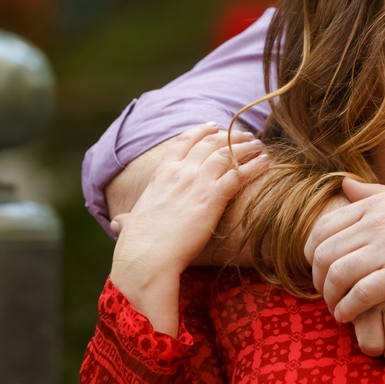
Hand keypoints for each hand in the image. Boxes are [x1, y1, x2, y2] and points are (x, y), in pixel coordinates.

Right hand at [110, 124, 264, 332]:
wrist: (148, 257)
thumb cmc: (138, 246)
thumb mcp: (130, 224)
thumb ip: (128, 220)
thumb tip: (118, 224)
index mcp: (161, 174)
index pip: (183, 142)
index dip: (200, 131)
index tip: (213, 126)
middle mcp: (180, 172)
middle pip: (210, 143)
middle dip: (230, 136)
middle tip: (244, 135)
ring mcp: (197, 182)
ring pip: (227, 154)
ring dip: (246, 147)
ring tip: (259, 146)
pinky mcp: (213, 197)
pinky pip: (239, 174)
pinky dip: (254, 166)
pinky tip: (265, 163)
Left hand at [304, 178, 384, 321]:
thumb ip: (376, 193)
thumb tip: (344, 184)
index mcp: (378, 205)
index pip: (324, 226)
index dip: (313, 253)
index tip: (320, 269)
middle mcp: (378, 223)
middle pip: (323, 253)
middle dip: (317, 278)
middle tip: (326, 293)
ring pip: (336, 274)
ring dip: (329, 297)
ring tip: (337, 308)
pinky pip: (360, 294)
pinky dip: (347, 309)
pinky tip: (349, 317)